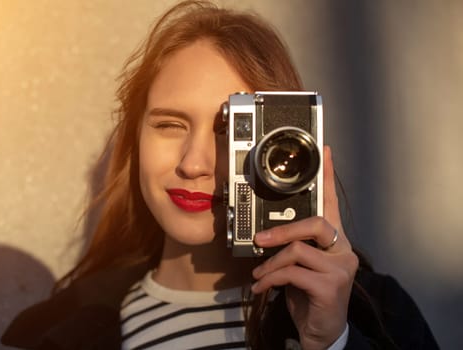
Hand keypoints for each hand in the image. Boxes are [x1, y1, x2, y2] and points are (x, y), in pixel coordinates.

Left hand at [251, 145, 358, 349]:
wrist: (321, 330)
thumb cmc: (308, 293)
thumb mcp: (300, 265)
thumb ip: (293, 245)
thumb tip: (266, 232)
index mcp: (335, 241)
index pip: (333, 203)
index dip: (328, 177)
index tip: (325, 152)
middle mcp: (343, 250)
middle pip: (316, 224)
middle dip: (283, 230)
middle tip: (261, 238)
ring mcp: (341, 268)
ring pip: (298, 250)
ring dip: (271, 263)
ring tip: (260, 276)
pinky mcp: (332, 287)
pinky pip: (292, 272)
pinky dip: (271, 278)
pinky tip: (263, 288)